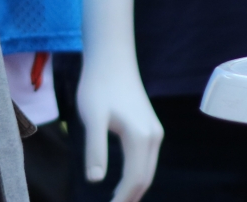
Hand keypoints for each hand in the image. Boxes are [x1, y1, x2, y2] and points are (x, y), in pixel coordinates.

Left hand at [75, 52, 162, 201]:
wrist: (111, 59)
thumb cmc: (98, 86)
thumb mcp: (92, 118)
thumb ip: (95, 149)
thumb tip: (95, 180)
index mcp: (140, 138)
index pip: (133, 179)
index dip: (121, 198)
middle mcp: (154, 137)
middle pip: (145, 178)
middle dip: (130, 197)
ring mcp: (155, 132)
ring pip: (148, 170)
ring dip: (135, 188)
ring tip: (119, 201)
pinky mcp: (150, 127)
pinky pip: (147, 159)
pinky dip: (138, 175)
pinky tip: (125, 181)